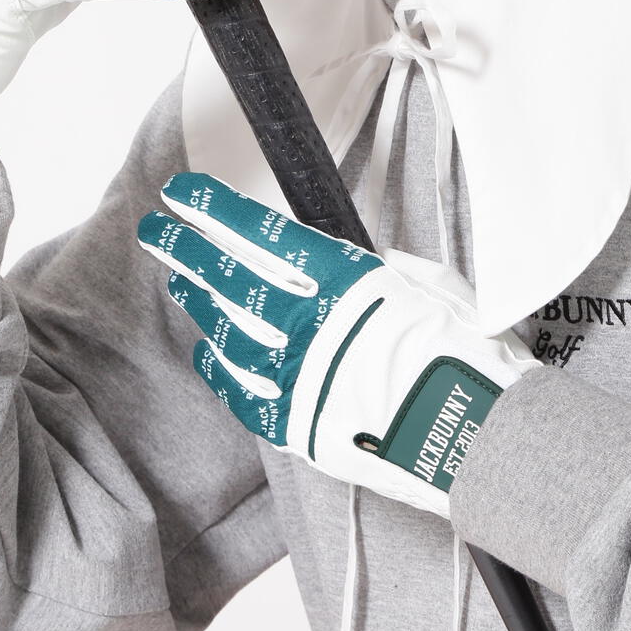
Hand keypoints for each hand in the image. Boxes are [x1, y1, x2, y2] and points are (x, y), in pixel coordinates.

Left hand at [136, 170, 535, 516]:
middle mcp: (308, 323)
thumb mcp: (429, 286)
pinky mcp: (296, 424)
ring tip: (181, 284)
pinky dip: (220, 366)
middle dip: (186, 250)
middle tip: (155, 232)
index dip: (214, 211)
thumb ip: (381, 271)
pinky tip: (208, 349)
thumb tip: (361, 263)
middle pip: (228, 278)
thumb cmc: (466, 355)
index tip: (182, 194)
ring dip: (199, 303)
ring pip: (225, 331)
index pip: (259, 234)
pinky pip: (241, 391)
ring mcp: (296, 376)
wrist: (475, 436)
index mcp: (342, 280)